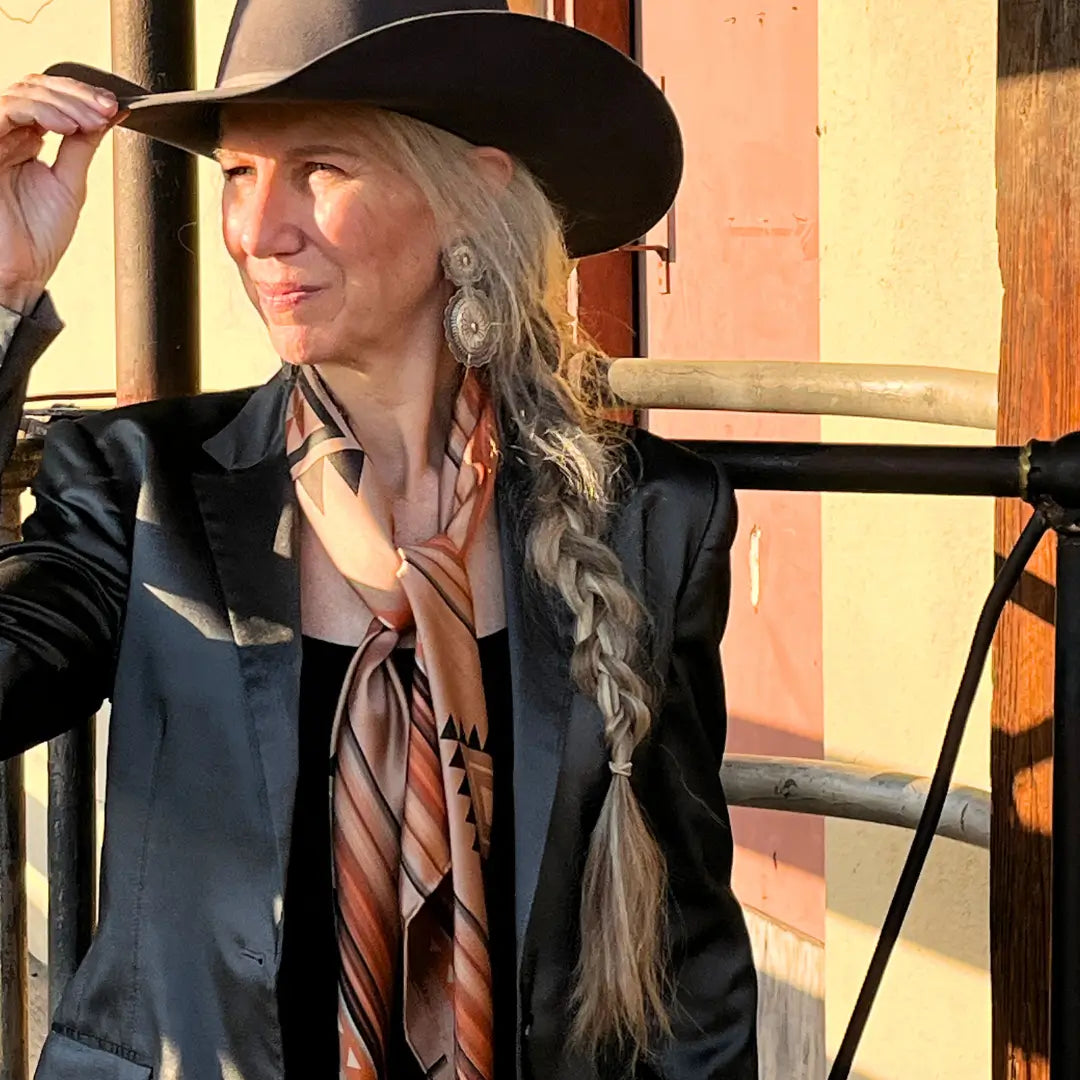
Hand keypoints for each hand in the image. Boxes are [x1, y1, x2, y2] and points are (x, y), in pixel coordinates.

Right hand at [0, 74, 122, 314]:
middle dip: (78, 95)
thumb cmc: (38, 236)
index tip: (115, 106)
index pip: (52, 99)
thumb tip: (110, 114)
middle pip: (38, 88)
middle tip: (107, 109)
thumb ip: (84, 145)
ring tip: (93, 120)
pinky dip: (41, 112)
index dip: (83, 96)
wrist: (21, 271)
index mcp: (27, 140)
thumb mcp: (71, 182)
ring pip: (23, 94)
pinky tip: (68, 126)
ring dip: (65, 102)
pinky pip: (6, 112)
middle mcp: (8, 134)